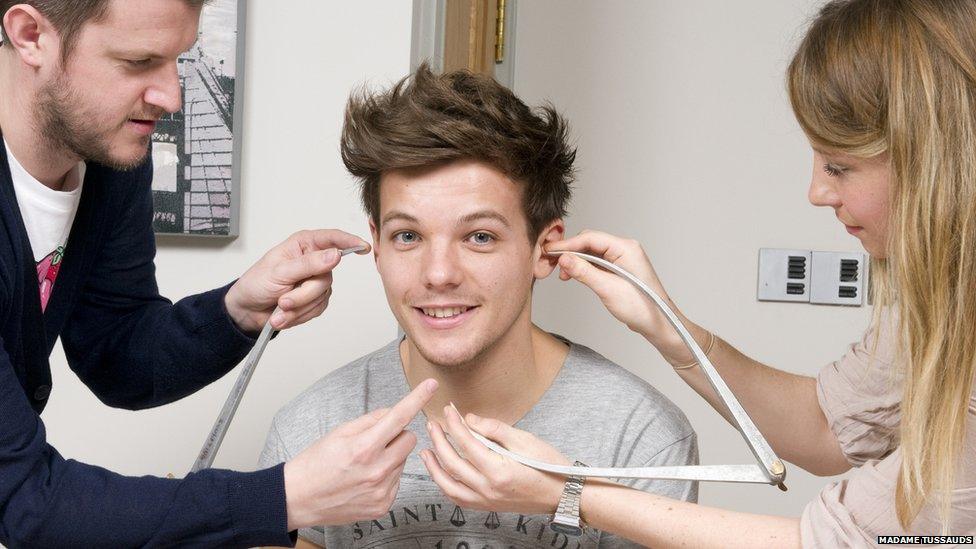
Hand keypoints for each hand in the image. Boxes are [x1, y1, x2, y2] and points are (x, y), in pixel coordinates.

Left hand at [224, 229, 369, 333]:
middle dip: (303, 294)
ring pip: (321, 296)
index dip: (349, 241)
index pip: (332, 239)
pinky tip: (284, 315)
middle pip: (326, 277)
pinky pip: (317, 309)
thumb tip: (335, 254)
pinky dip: (299, 316)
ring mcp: (315, 282)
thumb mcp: (279, 272)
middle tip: (283, 300)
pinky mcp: (314, 300)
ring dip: (298, 307)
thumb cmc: (257, 283)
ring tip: (279, 309)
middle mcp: (313, 261)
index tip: (363, 246)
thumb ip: (309, 264)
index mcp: (304, 245)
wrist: (247, 310)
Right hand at [283, 379, 437, 529]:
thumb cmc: (315, 463)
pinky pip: (398, 480)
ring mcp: (381, 491)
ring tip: (364, 465)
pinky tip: (365, 480)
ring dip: (391, 457)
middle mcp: (376, 471)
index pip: (399, 417)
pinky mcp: (383, 505)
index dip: (417, 398)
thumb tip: (394, 412)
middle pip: (409, 439)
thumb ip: (370, 420)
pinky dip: (387, 476)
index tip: (432, 385)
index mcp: (364, 447)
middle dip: (396, 435)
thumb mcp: (339, 433)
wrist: (298, 499)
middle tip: (374, 441)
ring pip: (404, 460)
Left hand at [420, 405, 568, 515]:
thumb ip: (494, 429)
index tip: (448, 410)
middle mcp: (488, 488)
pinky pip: (458, 498)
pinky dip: (445, 485)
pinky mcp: (487, 506)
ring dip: (434, 466)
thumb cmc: (549, 466)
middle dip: (439, 440)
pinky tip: (440, 472)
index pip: (467, 443)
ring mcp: (486, 500)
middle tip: (433, 424)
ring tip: (426, 450)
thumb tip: (469, 420)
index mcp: (499, 470)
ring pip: (449, 485)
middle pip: (452, 463)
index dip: (454, 424)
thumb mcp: (525, 440)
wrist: (562, 494)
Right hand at [546, 230, 697, 363]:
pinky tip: (574, 275)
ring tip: (562, 274)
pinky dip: (584, 268)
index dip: (567, 244)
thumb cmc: (642, 307)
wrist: (658, 324)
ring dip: (575, 261)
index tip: (549, 250)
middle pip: (589, 242)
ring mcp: (622, 259)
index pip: (590, 238)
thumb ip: (584, 271)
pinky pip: (597, 262)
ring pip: (591, 253)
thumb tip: (564, 258)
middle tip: (551, 263)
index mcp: (626, 248)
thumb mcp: (608, 289)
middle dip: (569, 252)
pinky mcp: (619, 269)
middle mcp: (625, 249)